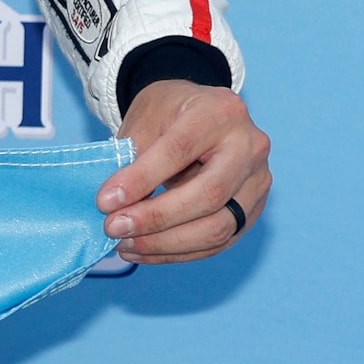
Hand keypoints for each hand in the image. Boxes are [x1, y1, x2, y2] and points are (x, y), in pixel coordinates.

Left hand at [99, 78, 269, 263]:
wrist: (200, 113)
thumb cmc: (170, 112)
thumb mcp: (146, 118)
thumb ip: (134, 158)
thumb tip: (113, 206)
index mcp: (221, 111)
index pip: (179, 150)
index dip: (141, 180)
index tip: (105, 201)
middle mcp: (250, 145)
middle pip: (208, 195)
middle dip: (155, 219)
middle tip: (113, 228)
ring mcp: (257, 181)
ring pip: (217, 228)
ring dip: (165, 244)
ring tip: (124, 244)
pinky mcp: (253, 210)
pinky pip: (218, 242)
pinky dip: (177, 252)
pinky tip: (144, 250)